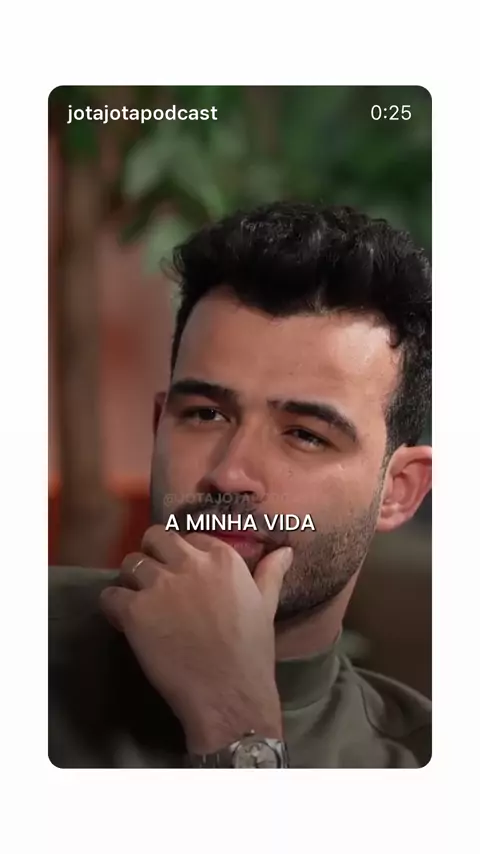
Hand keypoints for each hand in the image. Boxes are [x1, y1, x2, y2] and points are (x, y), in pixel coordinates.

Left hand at [99, 525, 292, 753]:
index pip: (190, 537)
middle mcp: (189, 564)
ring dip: (131, 579)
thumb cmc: (251, 653)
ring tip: (139, 601)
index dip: (183, 554)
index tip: (183, 573)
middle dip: (152, 554)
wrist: (228, 695)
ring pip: (129, 562)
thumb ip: (270, 574)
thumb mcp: (266, 606)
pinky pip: (110, 595)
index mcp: (222, 558)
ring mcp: (160, 585)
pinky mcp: (135, 611)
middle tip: (154, 579)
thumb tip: (284, 551)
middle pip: (155, 538)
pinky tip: (124, 621)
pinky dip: (113, 606)